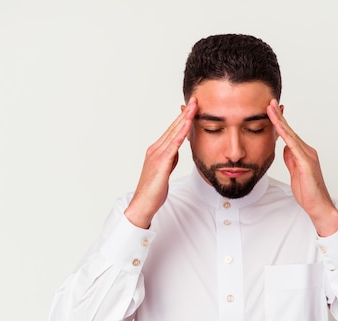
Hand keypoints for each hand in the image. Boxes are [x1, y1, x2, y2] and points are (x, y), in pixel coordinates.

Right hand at [124, 98, 197, 227]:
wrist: (143, 203)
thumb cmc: (154, 189)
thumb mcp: (165, 170)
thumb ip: (171, 159)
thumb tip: (177, 150)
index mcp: (157, 150)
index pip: (172, 130)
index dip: (182, 118)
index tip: (191, 107)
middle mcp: (155, 149)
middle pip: (173, 127)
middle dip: (184, 113)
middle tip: (194, 100)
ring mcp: (157, 155)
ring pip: (173, 133)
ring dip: (184, 119)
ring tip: (193, 108)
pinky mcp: (161, 163)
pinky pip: (173, 146)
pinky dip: (180, 134)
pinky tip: (187, 126)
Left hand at [267, 99, 337, 236]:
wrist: (319, 206)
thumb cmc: (308, 192)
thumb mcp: (295, 173)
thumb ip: (290, 159)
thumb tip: (285, 148)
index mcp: (303, 153)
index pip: (289, 135)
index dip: (279, 122)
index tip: (271, 111)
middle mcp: (307, 151)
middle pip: (290, 130)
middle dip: (279, 116)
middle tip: (270, 102)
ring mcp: (308, 156)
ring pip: (291, 135)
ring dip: (280, 121)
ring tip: (271, 109)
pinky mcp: (306, 163)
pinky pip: (293, 146)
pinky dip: (286, 135)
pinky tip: (278, 127)